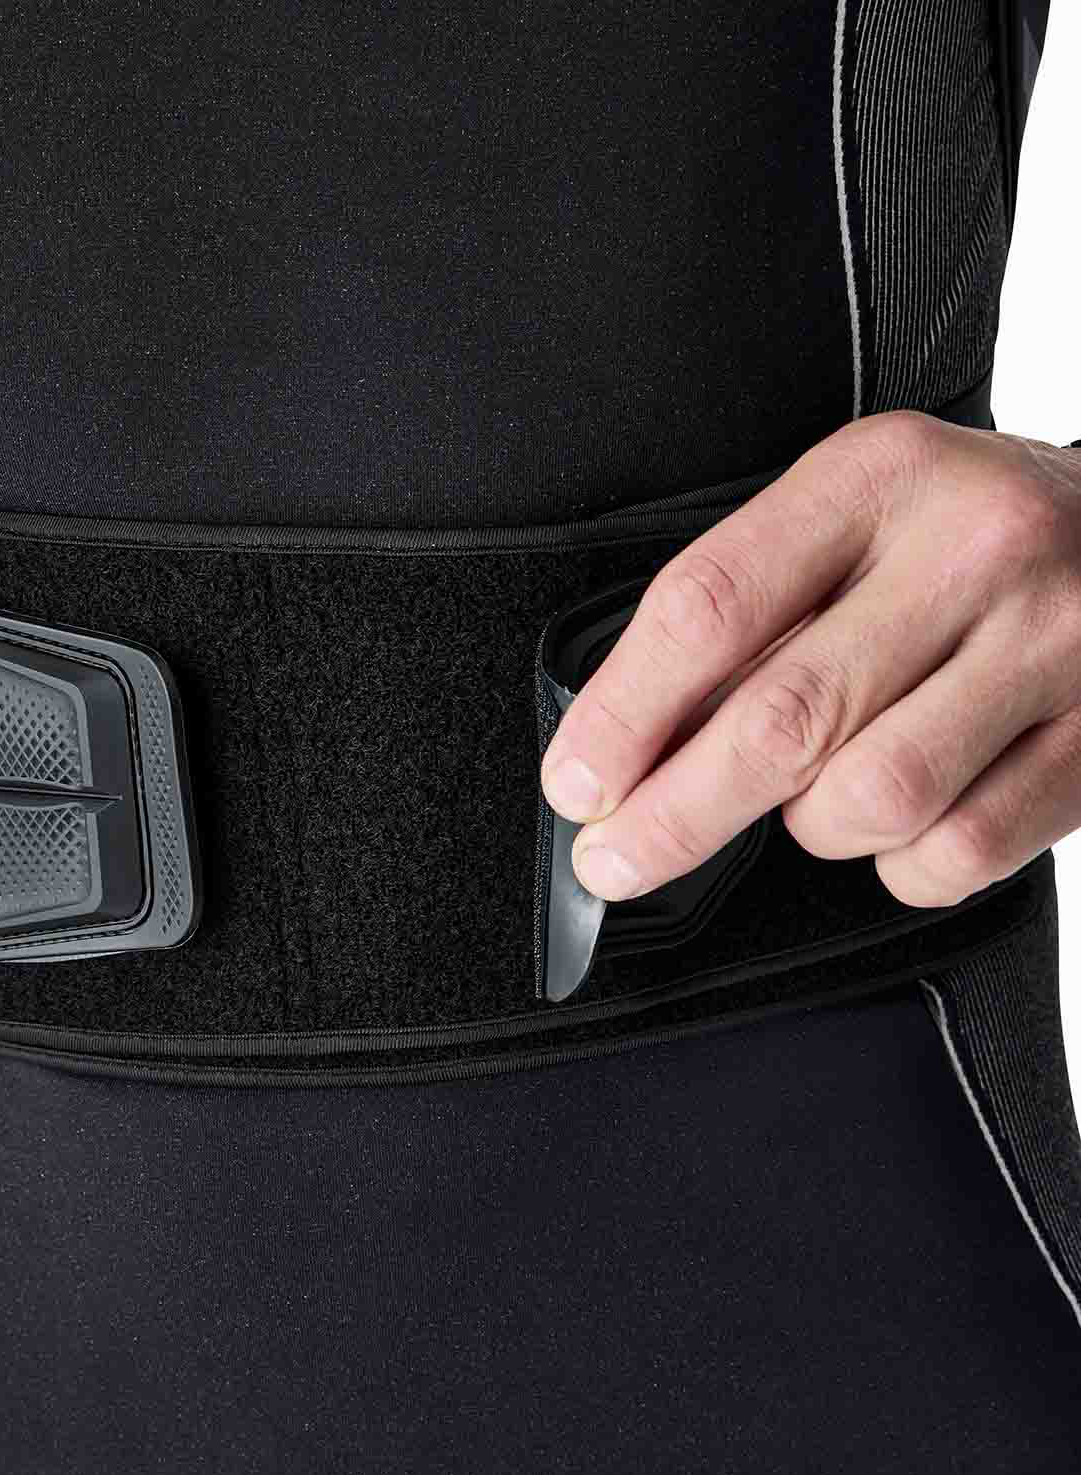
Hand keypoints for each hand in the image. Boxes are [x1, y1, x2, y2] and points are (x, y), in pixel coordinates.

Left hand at [541, 413, 1080, 907]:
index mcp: (875, 477)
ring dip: (811, 827)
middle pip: (780, 720)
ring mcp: (1051, 646)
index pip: (710, 606)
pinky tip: (904, 820)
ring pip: (868, 801)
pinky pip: (957, 853)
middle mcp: (972, 550)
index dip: (623, 713)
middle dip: (673, 814)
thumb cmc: (955, 536)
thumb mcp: (848, 520)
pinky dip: (901, 863)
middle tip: (613, 859)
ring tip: (816, 796)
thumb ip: (749, 614)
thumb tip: (625, 749)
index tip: (576, 784)